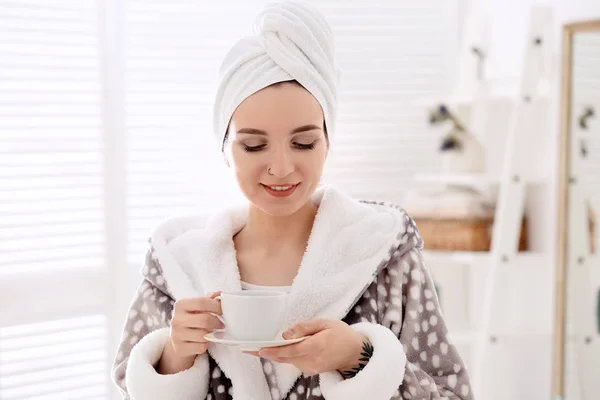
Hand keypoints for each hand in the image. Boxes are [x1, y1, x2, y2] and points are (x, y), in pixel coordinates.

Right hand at [158, 292, 223, 373]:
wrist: (178, 340)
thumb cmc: (191, 320)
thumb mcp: (197, 308)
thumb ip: (208, 300)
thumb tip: (220, 293)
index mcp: (180, 305)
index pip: (202, 302)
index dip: (216, 306)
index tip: (223, 310)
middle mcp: (176, 319)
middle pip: (205, 320)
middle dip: (217, 322)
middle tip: (222, 324)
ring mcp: (176, 335)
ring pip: (203, 335)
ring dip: (211, 335)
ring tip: (211, 332)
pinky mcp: (179, 349)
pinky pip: (201, 347)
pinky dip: (205, 345)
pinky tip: (203, 342)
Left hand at [247, 318, 369, 376]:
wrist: (355, 353)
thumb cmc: (341, 334)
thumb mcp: (325, 323)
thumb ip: (304, 328)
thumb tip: (285, 333)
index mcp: (315, 346)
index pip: (289, 350)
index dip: (272, 350)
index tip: (258, 349)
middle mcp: (311, 360)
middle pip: (284, 358)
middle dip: (267, 353)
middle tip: (249, 348)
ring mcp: (310, 368)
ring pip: (287, 361)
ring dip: (275, 354)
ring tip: (260, 346)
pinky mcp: (310, 370)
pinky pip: (294, 362)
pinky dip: (285, 356)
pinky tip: (280, 349)